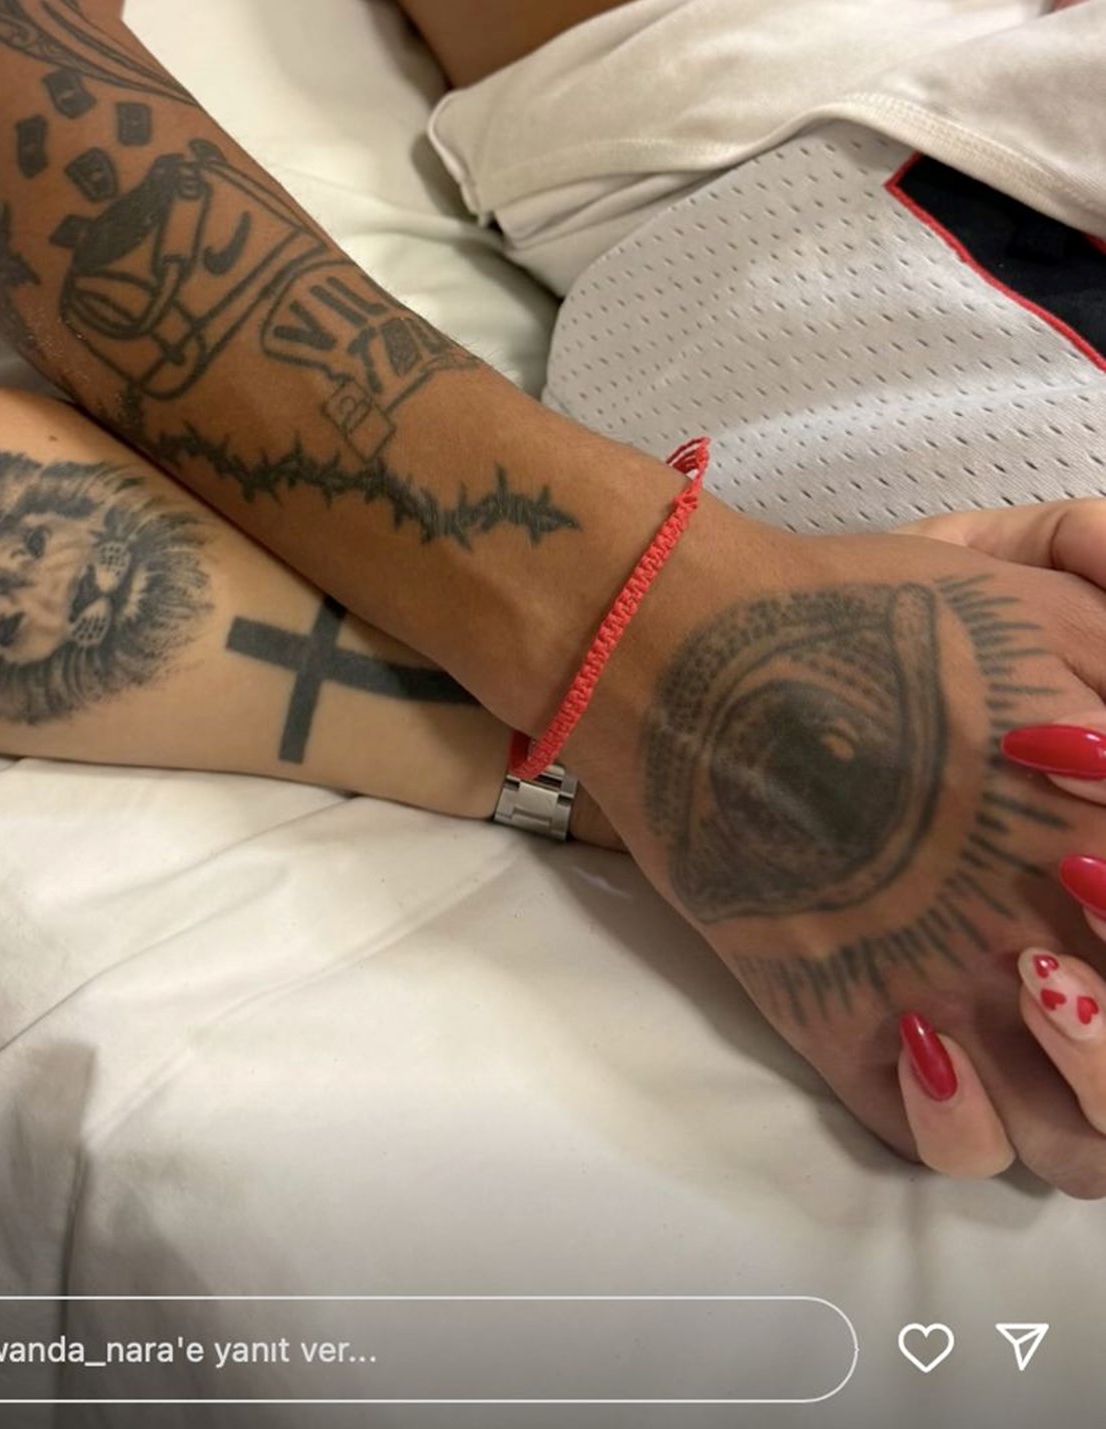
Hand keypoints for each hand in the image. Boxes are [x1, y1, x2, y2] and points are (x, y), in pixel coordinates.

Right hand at [563, 495, 1105, 1195]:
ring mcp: (943, 1000)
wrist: (693, 656)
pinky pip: (941, 1145)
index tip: (1089, 868)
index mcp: (1092, 827)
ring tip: (1027, 1004)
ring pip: (1073, 1144)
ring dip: (1074, 1094)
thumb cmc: (863, 614)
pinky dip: (961, 1118)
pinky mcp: (848, 1034)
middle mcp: (1035, 935)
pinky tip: (940, 1039)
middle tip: (1064, 955)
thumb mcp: (1052, 614)